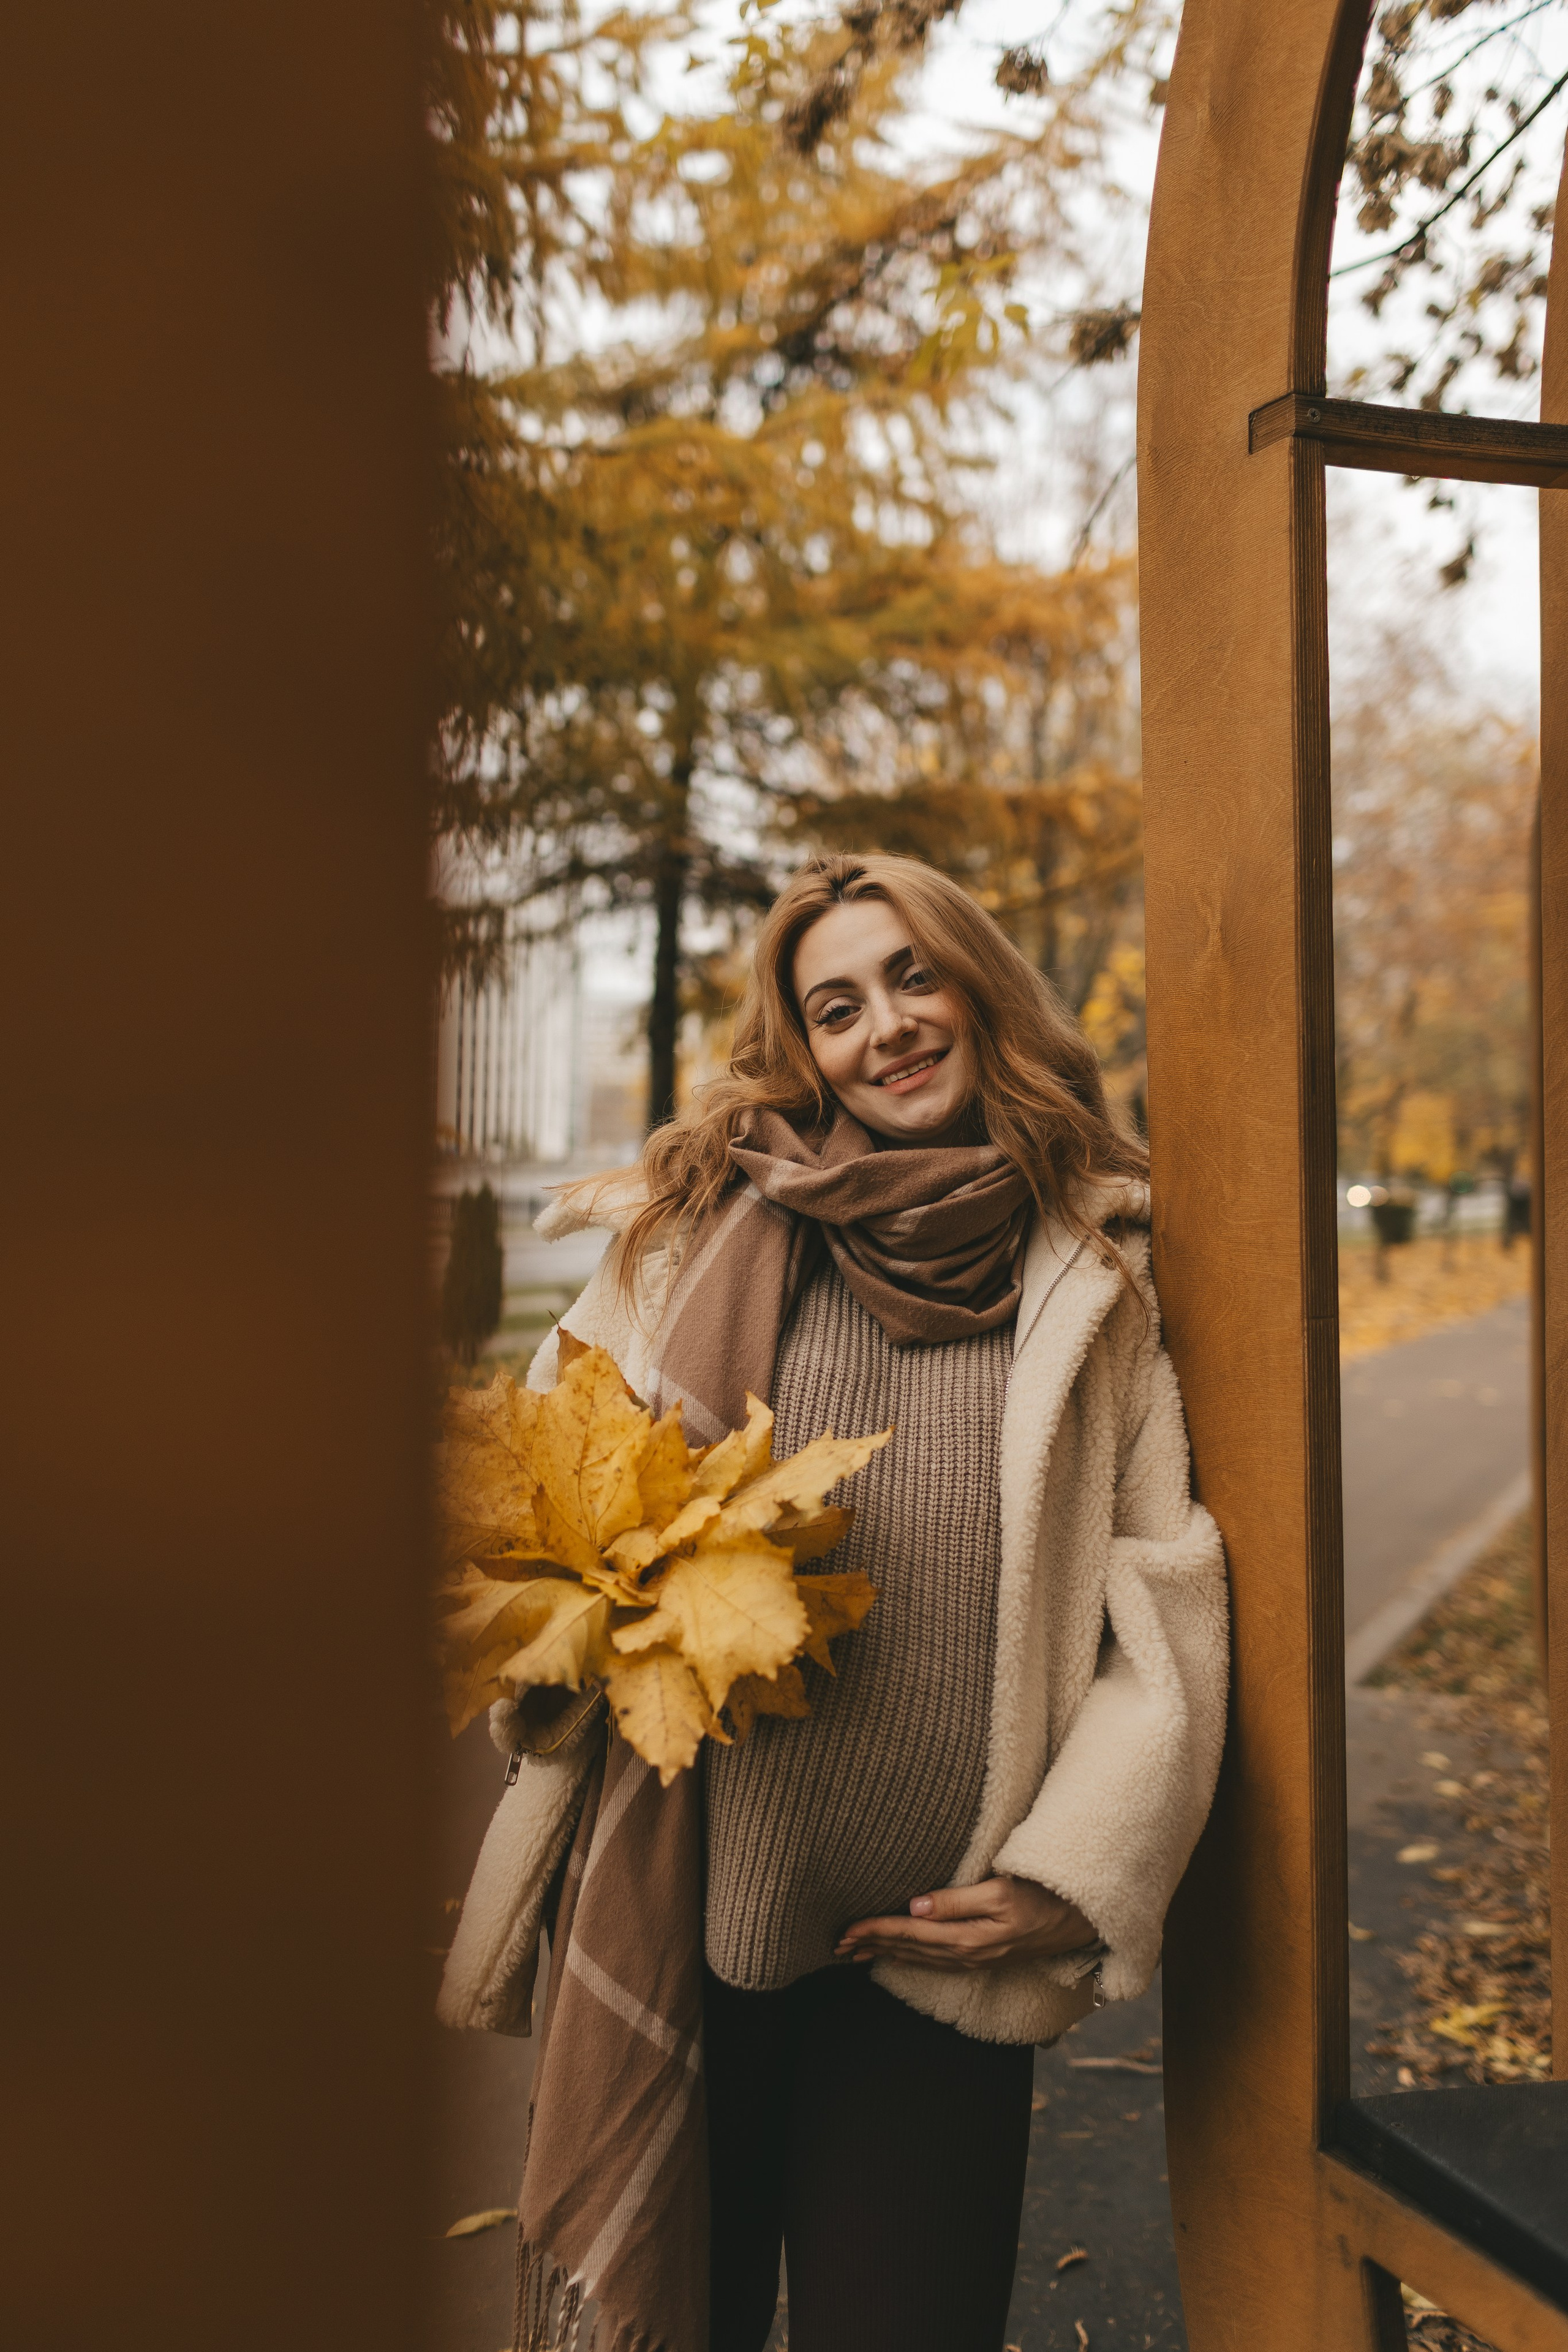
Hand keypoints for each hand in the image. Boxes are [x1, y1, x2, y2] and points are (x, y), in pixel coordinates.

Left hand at [832, 1876, 1097, 1973]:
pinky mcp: (983, 1955)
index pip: (909, 1935)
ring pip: (919, 1957)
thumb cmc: (1042, 1897)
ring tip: (856, 1951)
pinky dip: (910, 1957)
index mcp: (968, 1939)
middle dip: (871, 1945)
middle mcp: (967, 1954)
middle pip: (908, 1949)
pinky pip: (936, 1960)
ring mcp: (976, 1958)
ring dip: (886, 1952)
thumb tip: (913, 1907)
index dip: (875, 1931)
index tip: (846, 1931)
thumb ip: (956, 1901)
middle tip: (836, 1945)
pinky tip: (898, 1956)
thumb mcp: (1000, 1892)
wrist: (1080, 1920)